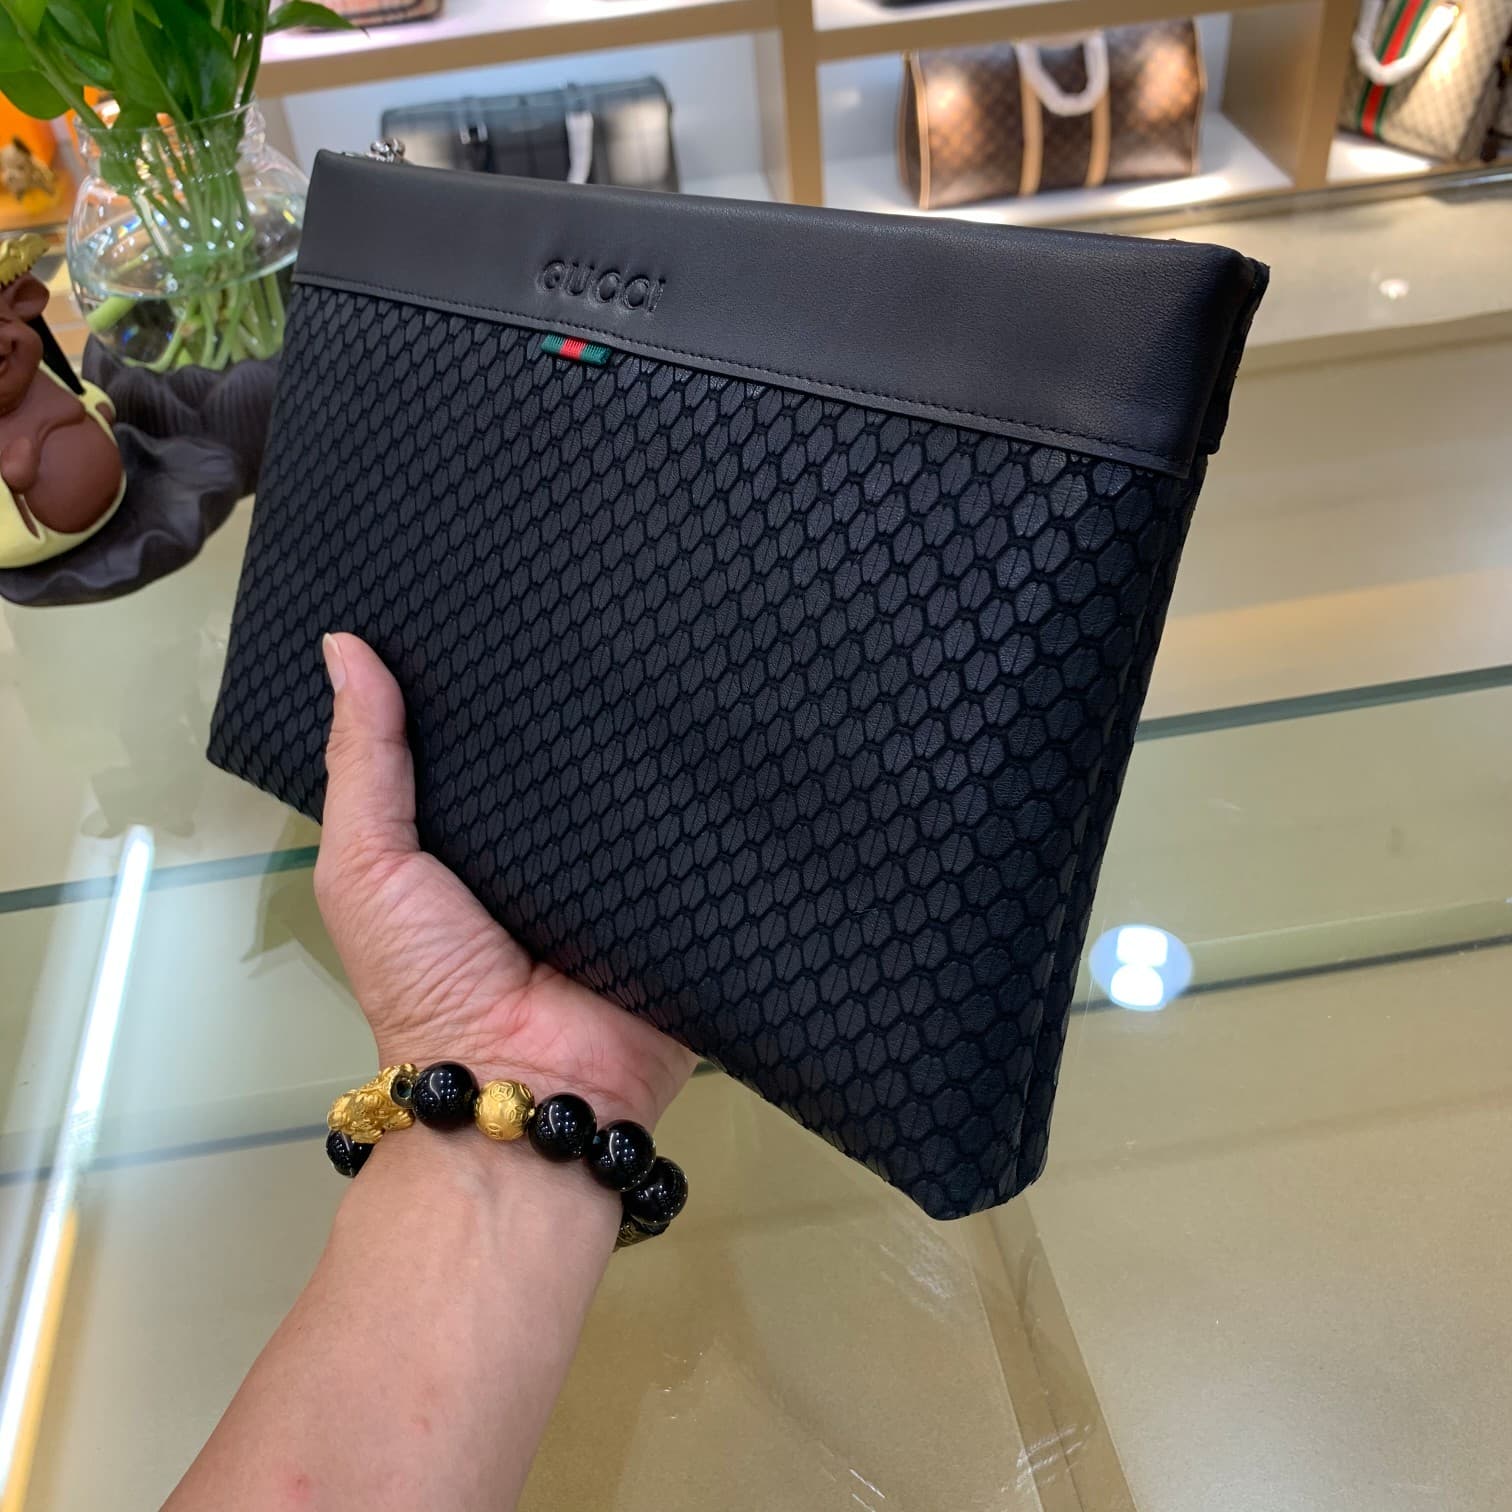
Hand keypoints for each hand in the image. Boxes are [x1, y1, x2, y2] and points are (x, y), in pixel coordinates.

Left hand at [313, 632, 696, 1128]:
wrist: (525, 1086)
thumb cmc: (429, 979)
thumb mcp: (370, 868)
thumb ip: (363, 766)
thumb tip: (344, 644)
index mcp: (481, 835)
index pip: (499, 736)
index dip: (502, 672)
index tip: (523, 590)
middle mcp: (557, 847)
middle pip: (578, 755)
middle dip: (593, 693)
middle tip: (624, 598)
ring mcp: (626, 874)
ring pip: (644, 788)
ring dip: (659, 739)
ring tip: (692, 637)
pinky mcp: (686, 900)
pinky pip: (703, 840)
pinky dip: (713, 799)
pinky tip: (735, 725)